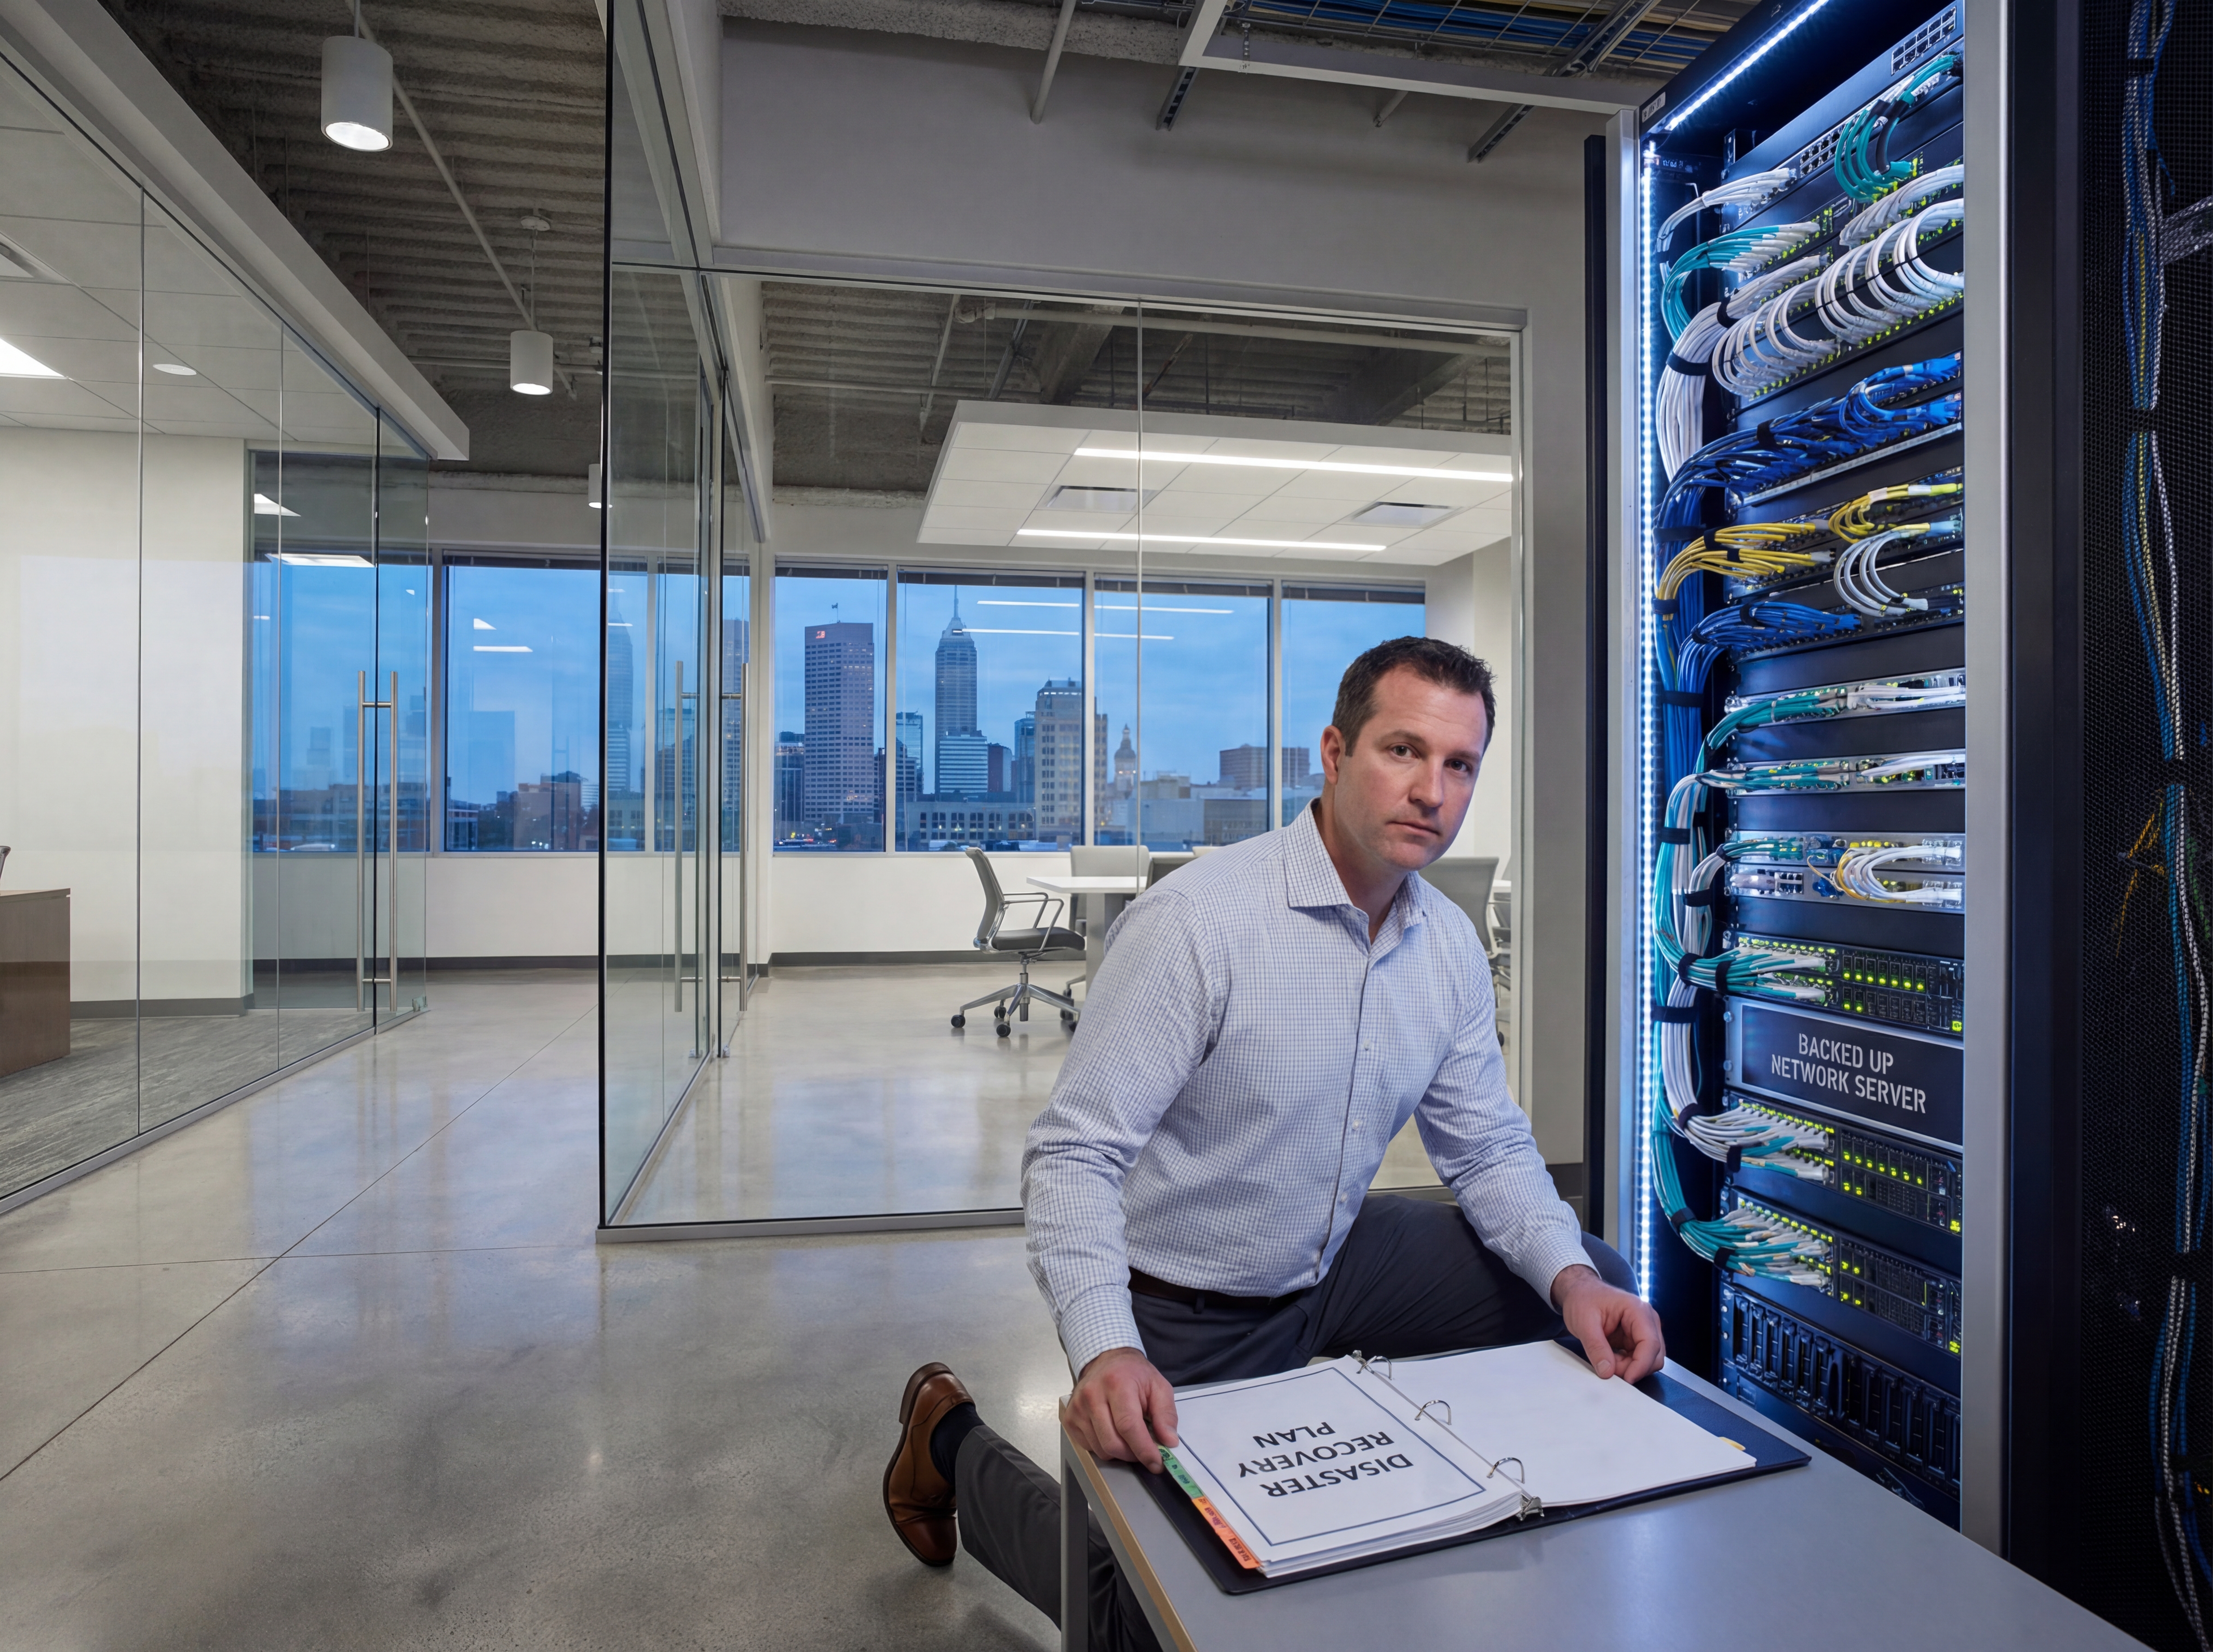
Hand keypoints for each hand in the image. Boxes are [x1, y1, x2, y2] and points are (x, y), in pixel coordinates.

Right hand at [1067, 1347, 1179, 1472]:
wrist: (1107, 1360)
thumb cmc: (1134, 1374)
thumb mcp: (1159, 1387)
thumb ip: (1166, 1414)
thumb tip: (1169, 1442)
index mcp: (1116, 1383)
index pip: (1128, 1426)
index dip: (1144, 1449)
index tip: (1157, 1463)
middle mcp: (1092, 1394)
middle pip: (1112, 1442)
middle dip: (1133, 1455)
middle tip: (1145, 1451)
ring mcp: (1077, 1407)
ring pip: (1100, 1449)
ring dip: (1120, 1453)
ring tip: (1129, 1438)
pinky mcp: (1070, 1418)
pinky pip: (1089, 1447)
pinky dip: (1104, 1448)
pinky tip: (1112, 1433)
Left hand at [1551, 1263, 1665, 1382]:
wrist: (1579, 1292)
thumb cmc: (1583, 1299)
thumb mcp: (1584, 1323)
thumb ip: (1596, 1347)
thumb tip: (1607, 1372)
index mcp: (1638, 1310)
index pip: (1651, 1343)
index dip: (1641, 1365)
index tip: (1626, 1379)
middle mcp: (1647, 1320)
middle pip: (1654, 1355)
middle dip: (1634, 1368)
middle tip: (1610, 1369)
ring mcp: (1643, 1330)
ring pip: (1648, 1361)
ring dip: (1629, 1368)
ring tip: (1606, 1360)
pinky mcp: (1637, 1339)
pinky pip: (1638, 1360)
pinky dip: (1626, 1365)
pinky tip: (1609, 1358)